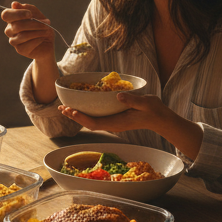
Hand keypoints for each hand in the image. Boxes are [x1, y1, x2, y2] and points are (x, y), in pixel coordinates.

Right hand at [0, 1, 55, 62]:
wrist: (48, 43)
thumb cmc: (42, 28)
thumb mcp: (39, 16)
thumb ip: (28, 9)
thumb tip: (14, 4)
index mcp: (12, 19)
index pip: (6, 14)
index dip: (17, 13)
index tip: (30, 14)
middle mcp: (10, 30)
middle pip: (17, 25)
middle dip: (34, 23)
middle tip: (47, 22)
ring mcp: (14, 41)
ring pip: (23, 35)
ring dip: (38, 31)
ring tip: (47, 30)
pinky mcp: (20, 50)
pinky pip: (28, 44)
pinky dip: (38, 40)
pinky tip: (42, 38)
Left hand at [56, 91, 173, 133]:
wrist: (161, 119)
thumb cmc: (154, 111)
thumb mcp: (145, 103)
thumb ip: (132, 100)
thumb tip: (118, 96)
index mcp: (118, 122)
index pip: (96, 123)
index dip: (82, 118)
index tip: (72, 111)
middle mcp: (113, 125)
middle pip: (89, 123)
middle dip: (75, 116)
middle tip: (61, 108)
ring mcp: (113, 123)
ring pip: (91, 121)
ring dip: (78, 115)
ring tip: (65, 108)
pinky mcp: (114, 119)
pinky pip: (97, 118)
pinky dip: (86, 113)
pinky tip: (80, 107)